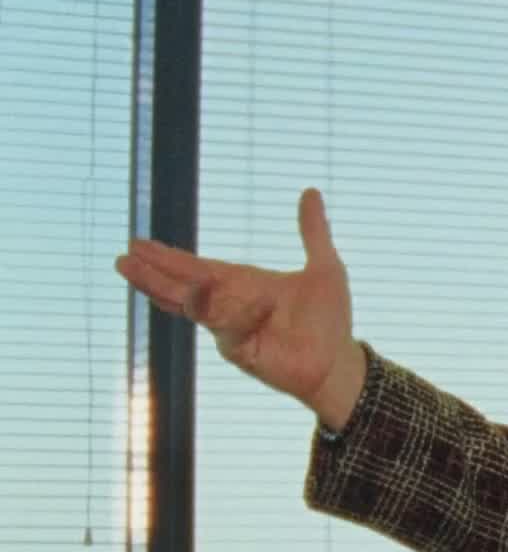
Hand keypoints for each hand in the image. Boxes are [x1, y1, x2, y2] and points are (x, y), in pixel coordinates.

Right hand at [116, 188, 365, 428]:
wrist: (340, 361)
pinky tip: (223, 295)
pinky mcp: (242, 352)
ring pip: (193, 308)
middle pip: (183, 287)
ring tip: (136, 272)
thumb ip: (313, 231)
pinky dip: (233, 313)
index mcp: (243, 284)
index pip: (198, 268)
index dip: (169, 258)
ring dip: (165, 290)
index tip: (138, 243)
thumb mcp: (325, 267)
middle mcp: (230, 306)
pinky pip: (230, 329)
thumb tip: (311, 191)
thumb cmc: (329, 318)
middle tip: (123, 258)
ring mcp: (232, 330)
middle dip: (153, 273)